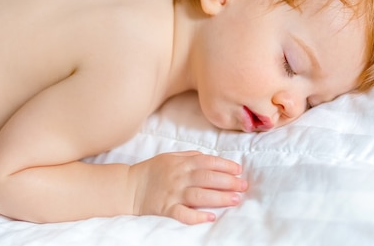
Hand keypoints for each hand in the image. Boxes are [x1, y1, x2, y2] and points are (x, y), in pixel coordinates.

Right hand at [129, 151, 247, 224]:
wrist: (129, 186)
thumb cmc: (153, 170)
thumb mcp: (171, 156)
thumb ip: (190, 156)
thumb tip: (210, 158)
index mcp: (181, 163)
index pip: (207, 162)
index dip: (224, 165)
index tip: (238, 170)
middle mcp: (179, 177)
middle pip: (207, 178)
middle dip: (228, 181)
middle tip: (243, 185)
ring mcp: (173, 193)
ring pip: (199, 195)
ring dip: (219, 197)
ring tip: (235, 199)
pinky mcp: (166, 208)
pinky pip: (183, 213)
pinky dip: (197, 216)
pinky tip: (211, 217)